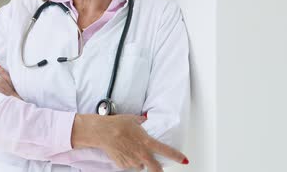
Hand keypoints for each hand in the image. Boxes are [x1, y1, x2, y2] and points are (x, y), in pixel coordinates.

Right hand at [72, 114, 187, 171]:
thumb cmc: (117, 124)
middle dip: (159, 169)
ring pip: (140, 165)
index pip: (167, 151)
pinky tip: (123, 151)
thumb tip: (145, 121)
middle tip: (158, 167)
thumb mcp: (133, 119)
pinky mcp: (123, 165)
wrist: (102, 132)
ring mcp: (132, 161)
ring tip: (131, 150)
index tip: (184, 160)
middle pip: (156, 168)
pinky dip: (128, 161)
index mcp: (147, 142)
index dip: (177, 157)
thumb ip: (142, 123)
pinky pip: (129, 165)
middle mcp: (142, 154)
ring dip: (140, 161)